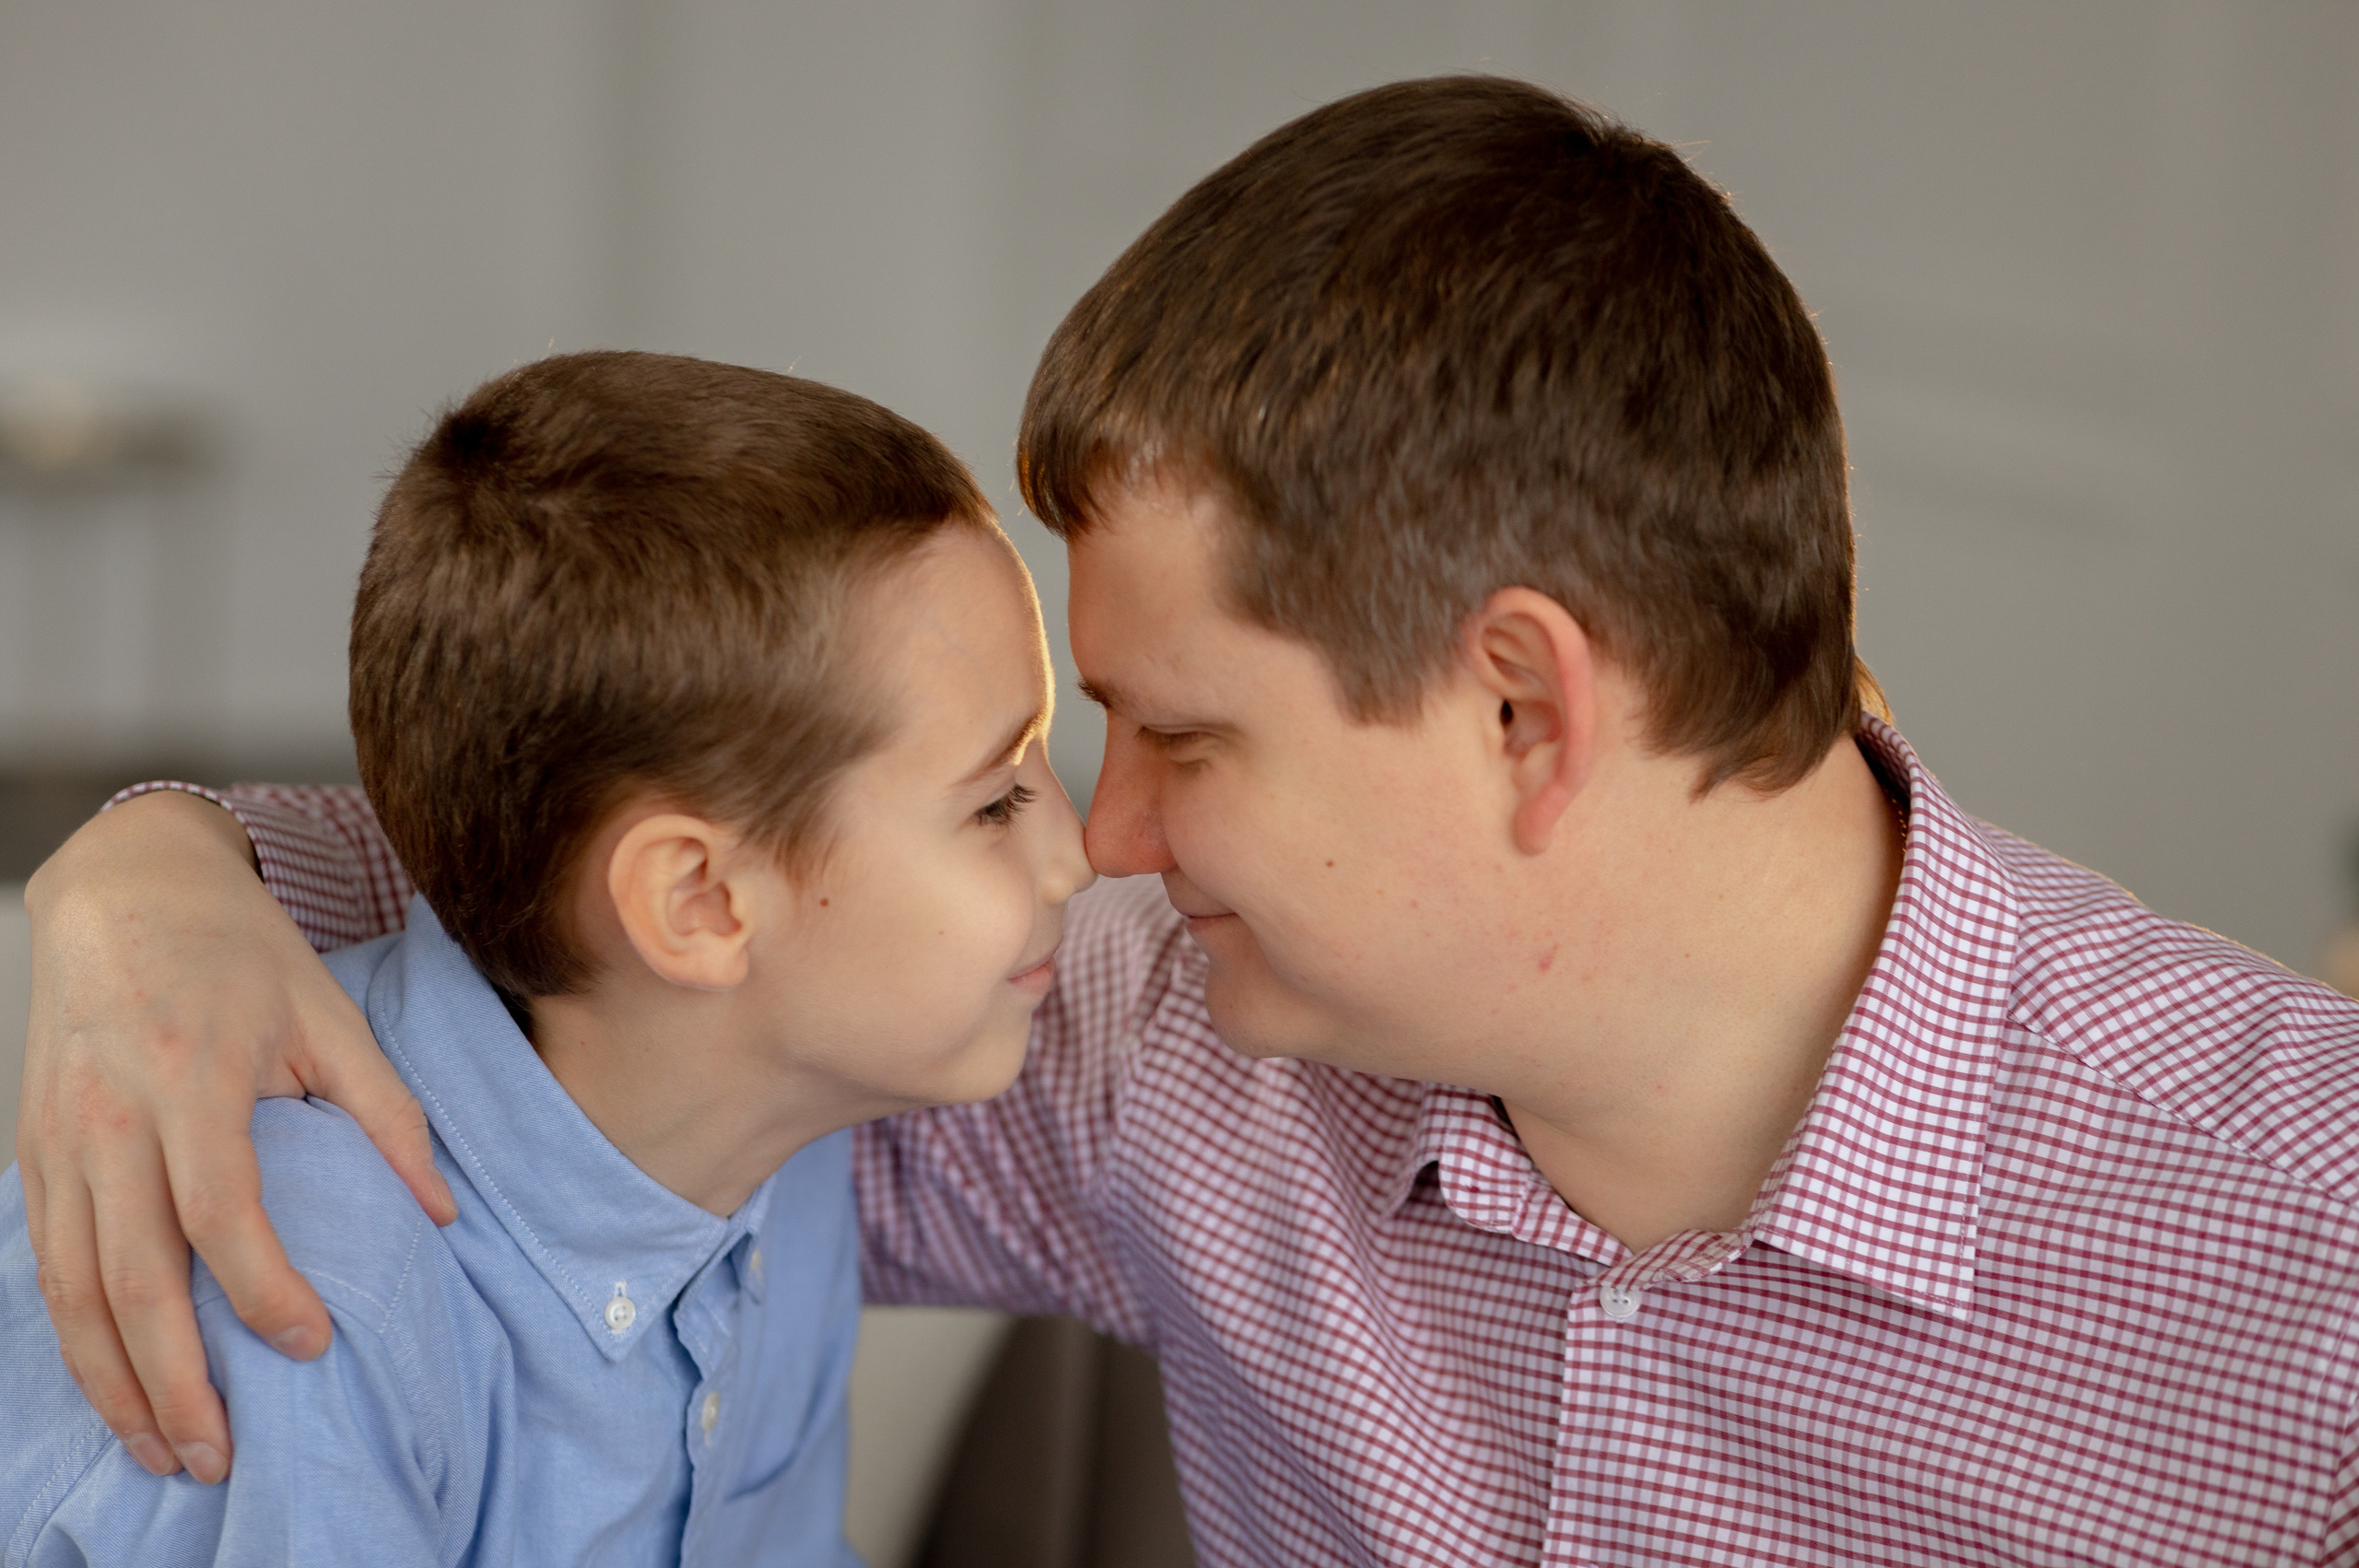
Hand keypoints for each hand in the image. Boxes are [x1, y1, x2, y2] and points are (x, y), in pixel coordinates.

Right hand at [16, 791, 455, 1482]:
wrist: (125, 888)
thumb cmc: (241, 953)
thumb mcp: (331, 1012)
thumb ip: (389, 1112)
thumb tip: (440, 1212)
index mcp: (196, 1075)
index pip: (220, 1208)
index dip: (262, 1287)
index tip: (311, 1344)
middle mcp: (114, 1115)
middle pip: (130, 1273)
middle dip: (172, 1377)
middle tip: (218, 1457)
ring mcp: (60, 1138)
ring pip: (71, 1287)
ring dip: (112, 1382)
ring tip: (163, 1452)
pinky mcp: (33, 1152)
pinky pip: (43, 1264)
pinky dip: (73, 1337)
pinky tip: (112, 1388)